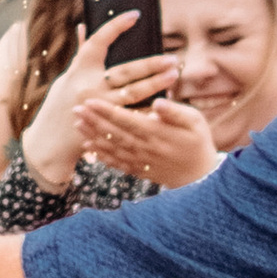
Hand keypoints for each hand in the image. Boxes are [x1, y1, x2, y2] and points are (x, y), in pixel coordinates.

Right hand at [21, 12, 177, 191]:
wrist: (48, 143)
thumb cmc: (58, 105)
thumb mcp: (67, 78)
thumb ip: (81, 54)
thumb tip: (84, 27)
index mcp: (79, 70)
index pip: (98, 41)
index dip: (116, 26)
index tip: (135, 16)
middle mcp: (89, 87)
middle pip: (125, 72)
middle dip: (150, 64)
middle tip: (172, 58)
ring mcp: (99, 107)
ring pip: (133, 94)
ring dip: (156, 84)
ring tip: (173, 75)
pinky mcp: (106, 126)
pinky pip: (133, 117)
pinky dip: (149, 110)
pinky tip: (165, 103)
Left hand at [75, 90, 215, 188]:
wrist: (201, 176)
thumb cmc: (199, 142)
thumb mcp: (195, 122)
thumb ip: (175, 112)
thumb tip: (157, 102)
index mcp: (157, 133)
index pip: (127, 120)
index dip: (107, 111)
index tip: (90, 101)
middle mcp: (145, 148)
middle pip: (113, 133)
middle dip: (93, 121)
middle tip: (75, 108)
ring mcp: (140, 161)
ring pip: (111, 147)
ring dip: (92, 135)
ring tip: (77, 123)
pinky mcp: (139, 170)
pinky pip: (116, 163)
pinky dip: (101, 155)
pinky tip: (88, 148)